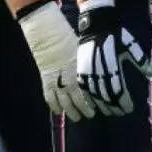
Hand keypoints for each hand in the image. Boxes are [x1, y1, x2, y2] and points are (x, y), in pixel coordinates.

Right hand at [18, 1, 95, 120]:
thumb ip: (91, 64)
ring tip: (78, 118)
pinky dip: (55, 107)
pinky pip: (50, 98)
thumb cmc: (68, 37)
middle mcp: (70, 78)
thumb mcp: (84, 50)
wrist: (47, 33)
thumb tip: (103, 72)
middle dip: (87, 110)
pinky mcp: (46, 81)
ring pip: (65, 103)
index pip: (93, 92)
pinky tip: (60, 112)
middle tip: (92, 115)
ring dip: (72, 112)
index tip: (106, 106)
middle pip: (80, 101)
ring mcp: (57, 81)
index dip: (100, 102)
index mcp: (82, 70)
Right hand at [75, 0, 150, 115]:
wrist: (95, 24)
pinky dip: (88, 98)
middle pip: (106, 96)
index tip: (129, 108)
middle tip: (119, 112)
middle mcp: (99, 71)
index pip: (118, 91)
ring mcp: (87, 71)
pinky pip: (83, 88)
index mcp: (112, 66)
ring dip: (101, 105)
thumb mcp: (131, 45)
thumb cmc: (115, 35)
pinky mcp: (80, 69)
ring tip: (108, 111)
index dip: (123, 103)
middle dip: (113, 106)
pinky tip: (92, 103)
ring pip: (94, 94)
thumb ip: (141, 60)